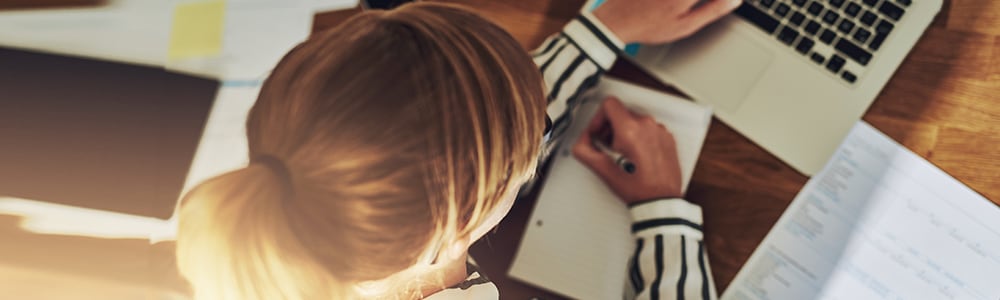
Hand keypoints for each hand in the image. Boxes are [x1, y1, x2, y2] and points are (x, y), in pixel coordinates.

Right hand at [572, 97, 682, 204]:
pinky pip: (648, 129)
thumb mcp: (603, 171)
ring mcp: (659, 130)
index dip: (598, 118)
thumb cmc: (637, 188)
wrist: (661, 201)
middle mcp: (647, 125)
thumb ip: (584, 151)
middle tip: (608, 147)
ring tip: (623, 155)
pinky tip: (637, 156)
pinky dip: (640, 138)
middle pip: (621, 113)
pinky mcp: (667, 137)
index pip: (609, 104)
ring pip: (635, 121)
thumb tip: (581, 141)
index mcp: (630, 129)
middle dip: (610, 128)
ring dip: (625, 133)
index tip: (598, 133)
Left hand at [593, 0, 740, 43]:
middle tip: (692, 8)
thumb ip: (712, 10)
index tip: (731, 2)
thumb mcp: (685, 26)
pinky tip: (670, 6)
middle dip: (699, 3)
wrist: (616, 21)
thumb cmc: (649, 26)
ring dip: (691, 3)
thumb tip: (734, 0)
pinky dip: (683, 2)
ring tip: (685, 7)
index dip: (722, 1)